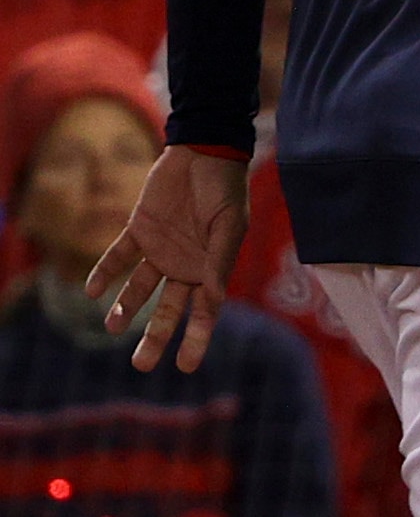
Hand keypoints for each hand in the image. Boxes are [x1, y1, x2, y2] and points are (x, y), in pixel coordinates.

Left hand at [85, 148, 250, 372]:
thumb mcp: (229, 224)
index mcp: (210, 268)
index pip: (204, 311)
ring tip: (112, 327)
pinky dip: (105, 272)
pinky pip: (118, 256)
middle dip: (156, 336)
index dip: (196, 338)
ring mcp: (160, 249)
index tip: (188, 366)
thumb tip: (213, 298)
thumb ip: (218, 260)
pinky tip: (92, 291)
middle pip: (168, 309)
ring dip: (126, 308)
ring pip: (139, 288)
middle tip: (141, 365)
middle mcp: (184, 265)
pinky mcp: (139, 230)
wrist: (204, 150)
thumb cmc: (226, 188)